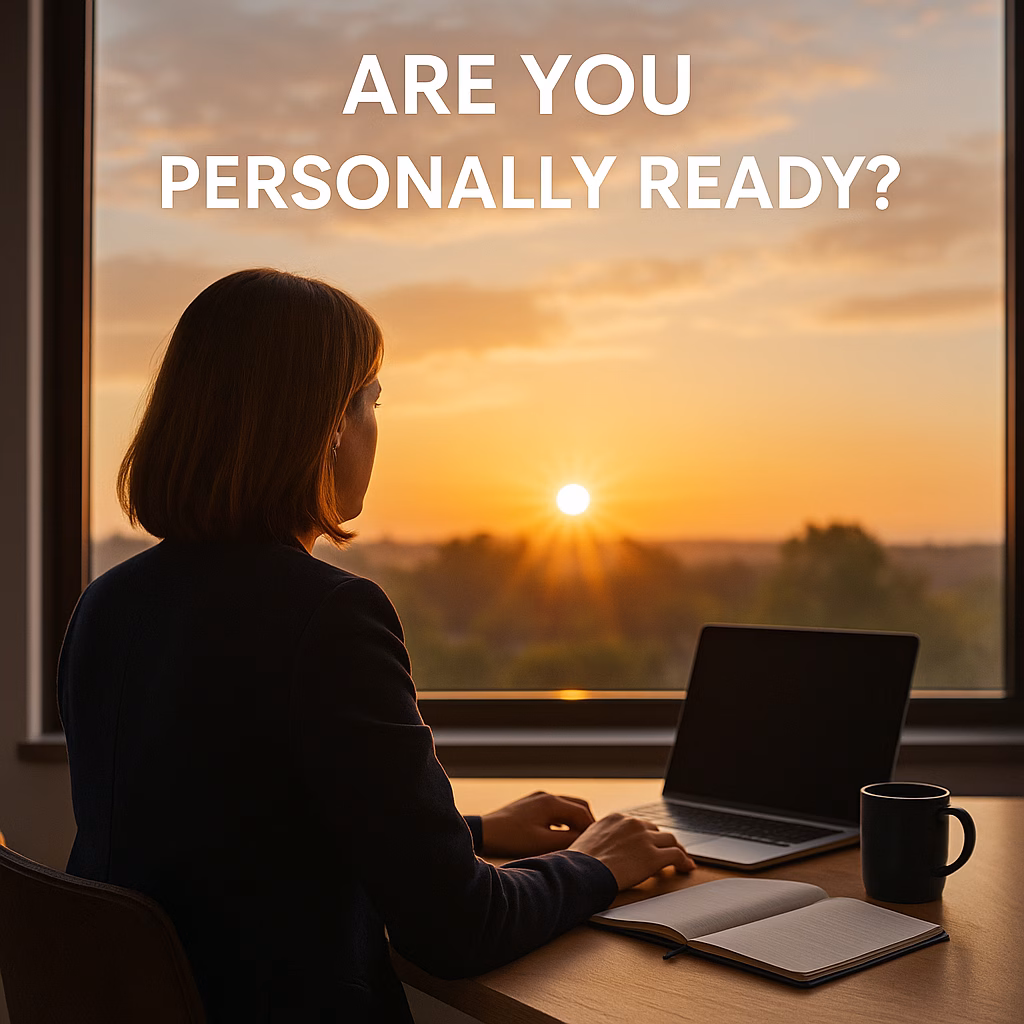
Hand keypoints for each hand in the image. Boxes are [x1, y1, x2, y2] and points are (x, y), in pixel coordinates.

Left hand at [478, 791, 596, 856]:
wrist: (485, 831)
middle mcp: (547, 796)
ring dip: (574, 821)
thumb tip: (586, 838)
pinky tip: (560, 834)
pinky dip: (562, 820)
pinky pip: (554, 809)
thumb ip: (568, 839)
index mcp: (552, 802)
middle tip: (592, 840)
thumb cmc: (513, 838)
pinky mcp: (530, 804)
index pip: (582, 812)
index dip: (592, 828)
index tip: (598, 843)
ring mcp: (538, 798)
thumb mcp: (543, 842)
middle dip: (586, 822)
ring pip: (565, 807)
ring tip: (578, 839)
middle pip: (577, 805)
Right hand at [568, 813, 696, 888]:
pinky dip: (684, 861)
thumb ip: (600, 840)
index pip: (638, 824)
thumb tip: (599, 851)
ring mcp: (644, 838)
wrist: (582, 872)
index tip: (649, 844)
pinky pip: (676, 855)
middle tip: (666, 853)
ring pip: (670, 840)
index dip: (646, 836)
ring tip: (680, 860)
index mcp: (615, 819)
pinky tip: (686, 868)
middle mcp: (632, 824)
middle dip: (661, 842)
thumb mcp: (586, 841)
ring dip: (676, 850)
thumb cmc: (578, 863)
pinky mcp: (653, 856)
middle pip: (655, 830)